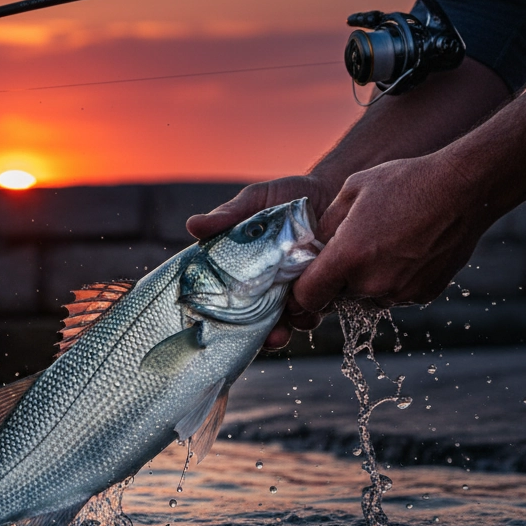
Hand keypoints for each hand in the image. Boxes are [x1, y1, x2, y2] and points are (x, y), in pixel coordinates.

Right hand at [186, 174, 342, 348]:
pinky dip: (323, 305)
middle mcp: (272, 285)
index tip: (229, 330)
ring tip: (299, 315)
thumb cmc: (287, 195)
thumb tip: (193, 226)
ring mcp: (300, 286)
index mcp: (247, 271)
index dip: (230, 321)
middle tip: (272, 337)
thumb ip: (228, 216)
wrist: (332, 187)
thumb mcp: (255, 201)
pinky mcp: (328, 284)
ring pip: (296, 316)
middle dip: (269, 334)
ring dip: (297, 321)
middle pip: (265, 320)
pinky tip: (325, 297)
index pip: (233, 302)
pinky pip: (324, 303)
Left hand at [290, 154, 492, 328]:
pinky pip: (395, 293)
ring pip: (367, 296)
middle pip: (337, 296)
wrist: (465, 187)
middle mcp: (373, 283)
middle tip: (351, 248)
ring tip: (384, 242)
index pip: (307, 297)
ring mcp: (401, 292)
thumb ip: (324, 226)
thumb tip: (310, 248)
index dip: (301, 291)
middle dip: (336, 278)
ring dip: (366, 279)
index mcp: (349, 257)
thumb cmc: (405, 182)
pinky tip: (406, 249)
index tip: (304, 280)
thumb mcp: (351, 191)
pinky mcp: (424, 295)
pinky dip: (394, 279)